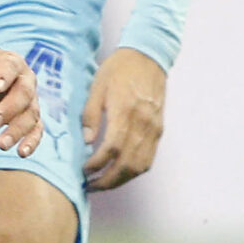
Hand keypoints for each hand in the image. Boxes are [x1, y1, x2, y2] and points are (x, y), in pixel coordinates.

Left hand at [0, 45, 41, 156]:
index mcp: (12, 62)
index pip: (11, 68)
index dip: (5, 77)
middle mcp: (27, 80)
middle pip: (24, 94)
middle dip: (9, 110)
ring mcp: (32, 99)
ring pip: (31, 115)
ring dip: (18, 130)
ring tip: (2, 145)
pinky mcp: (31, 116)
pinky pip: (36, 129)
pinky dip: (31, 141)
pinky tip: (22, 153)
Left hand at [82, 47, 166, 190]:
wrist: (148, 56)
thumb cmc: (119, 69)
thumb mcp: (97, 86)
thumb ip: (91, 115)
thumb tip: (87, 142)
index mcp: (126, 112)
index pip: (112, 149)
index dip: (97, 164)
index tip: (84, 170)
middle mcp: (143, 124)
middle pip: (128, 164)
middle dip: (108, 180)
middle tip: (90, 186)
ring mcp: (154, 129)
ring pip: (140, 165)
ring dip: (121, 180)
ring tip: (103, 184)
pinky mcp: (159, 130)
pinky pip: (148, 158)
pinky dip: (134, 171)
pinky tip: (120, 173)